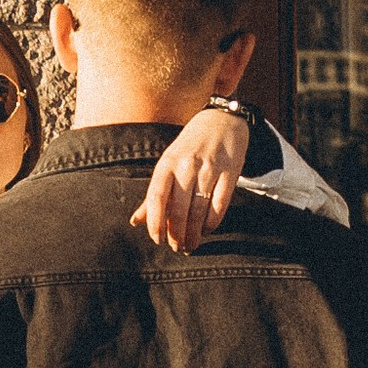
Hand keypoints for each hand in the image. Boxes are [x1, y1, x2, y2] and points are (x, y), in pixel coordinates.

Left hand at [133, 97, 251, 250]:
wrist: (222, 120)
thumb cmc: (190, 146)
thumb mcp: (168, 163)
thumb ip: (154, 194)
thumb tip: (136, 222)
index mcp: (167, 163)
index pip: (156, 197)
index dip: (155, 222)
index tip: (157, 240)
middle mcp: (187, 165)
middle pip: (178, 209)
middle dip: (177, 234)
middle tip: (178, 247)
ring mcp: (210, 168)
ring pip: (199, 211)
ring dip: (194, 233)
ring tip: (191, 244)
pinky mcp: (230, 172)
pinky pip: (220, 205)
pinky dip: (212, 222)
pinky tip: (207, 230)